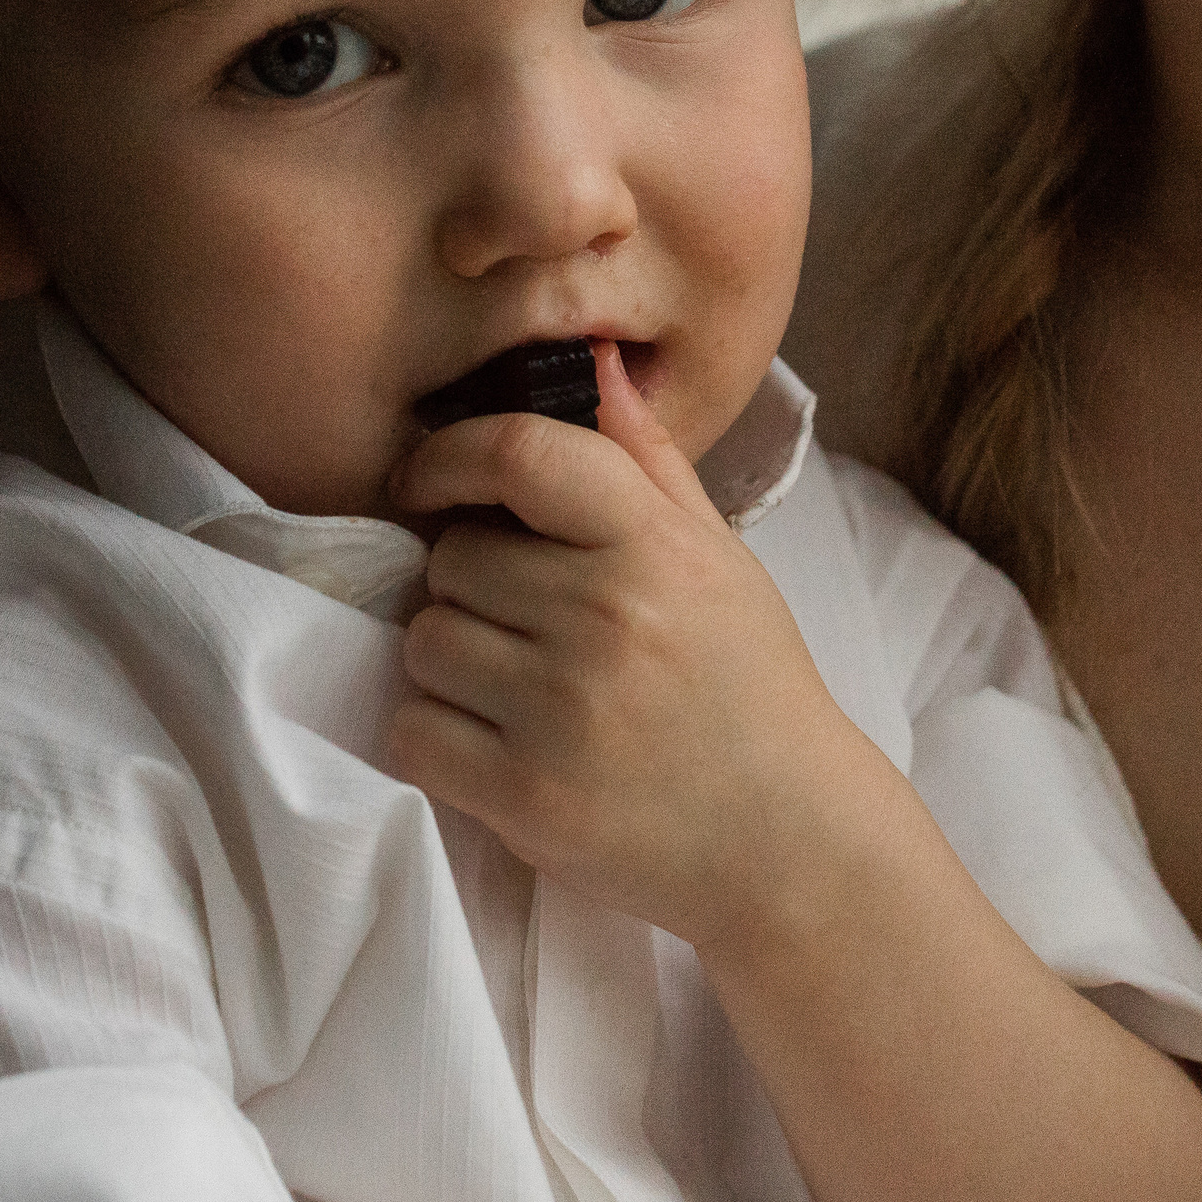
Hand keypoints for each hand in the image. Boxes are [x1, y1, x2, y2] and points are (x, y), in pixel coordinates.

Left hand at [383, 343, 903, 949]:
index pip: (520, 454)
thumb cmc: (748, 685)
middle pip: (452, 559)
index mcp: (654, 547)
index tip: (427, 478)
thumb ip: (646, 460)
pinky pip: (413, 732)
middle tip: (522, 620)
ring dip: (450, 661)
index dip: (451, 455)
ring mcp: (562, 712)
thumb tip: (589, 360)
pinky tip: (494, 743)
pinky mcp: (525, 798)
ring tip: (514, 685)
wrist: (788, 842)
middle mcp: (606, 618)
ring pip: (424, 642)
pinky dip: (435, 738)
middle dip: (470, 584)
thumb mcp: (718, 559)